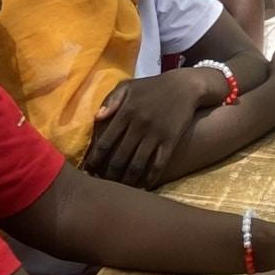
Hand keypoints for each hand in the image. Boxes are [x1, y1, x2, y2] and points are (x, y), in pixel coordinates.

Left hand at [84, 70, 210, 186]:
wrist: (186, 86)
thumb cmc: (152, 86)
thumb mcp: (129, 86)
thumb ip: (111, 100)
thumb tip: (96, 118)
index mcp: (126, 111)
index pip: (105, 142)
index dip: (94, 160)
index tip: (88, 171)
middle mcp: (139, 125)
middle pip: (119, 158)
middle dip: (108, 175)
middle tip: (102, 185)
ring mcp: (155, 134)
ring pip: (136, 166)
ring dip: (126, 181)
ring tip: (119, 189)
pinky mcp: (170, 141)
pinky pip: (158, 166)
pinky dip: (149, 179)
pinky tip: (143, 187)